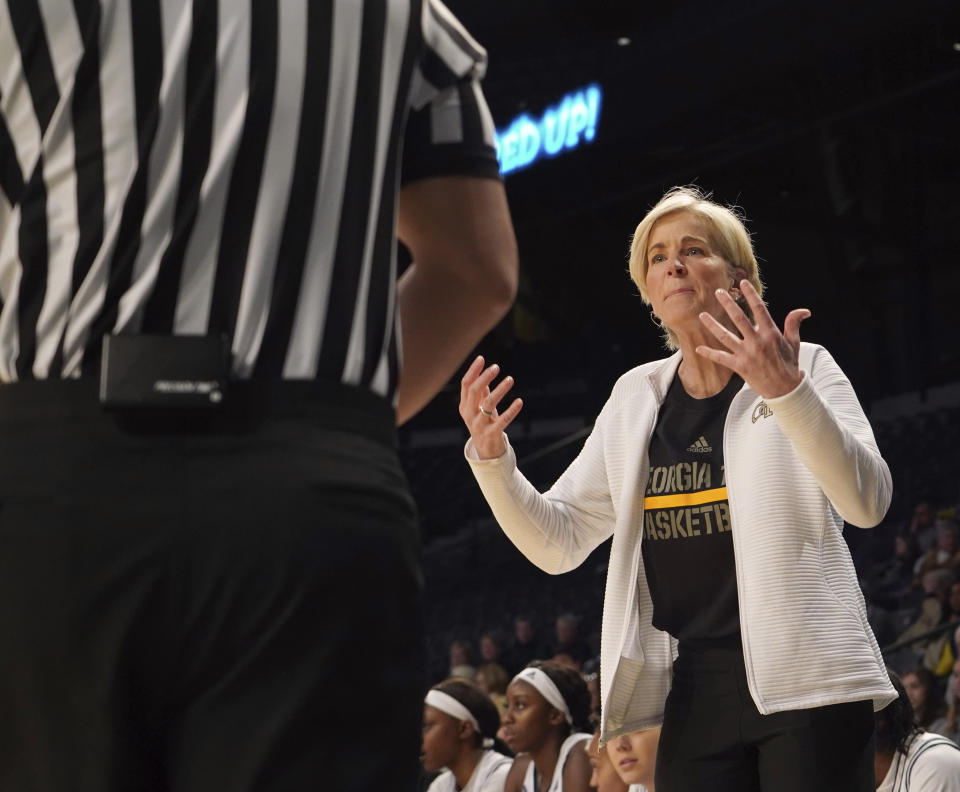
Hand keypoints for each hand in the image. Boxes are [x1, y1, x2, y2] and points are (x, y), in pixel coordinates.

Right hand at [459, 355, 523, 458]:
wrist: (486, 451)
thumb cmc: (484, 424)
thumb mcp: (480, 407)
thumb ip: (482, 391)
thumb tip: (485, 372)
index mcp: (465, 406)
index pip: (466, 384)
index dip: (473, 371)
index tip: (482, 358)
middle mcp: (469, 414)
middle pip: (474, 392)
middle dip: (485, 377)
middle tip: (496, 367)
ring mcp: (479, 425)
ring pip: (488, 404)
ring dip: (500, 390)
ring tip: (510, 379)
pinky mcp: (491, 434)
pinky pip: (502, 420)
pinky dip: (511, 410)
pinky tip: (519, 401)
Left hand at [695, 280, 809, 398]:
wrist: (785, 389)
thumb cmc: (789, 364)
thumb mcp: (793, 342)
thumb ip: (793, 324)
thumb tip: (804, 310)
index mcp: (771, 334)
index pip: (759, 309)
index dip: (751, 295)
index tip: (743, 283)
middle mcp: (757, 342)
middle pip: (739, 319)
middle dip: (728, 304)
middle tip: (718, 292)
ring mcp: (747, 354)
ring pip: (725, 336)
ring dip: (712, 325)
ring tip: (702, 315)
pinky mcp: (739, 366)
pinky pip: (721, 358)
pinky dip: (710, 354)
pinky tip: (699, 348)